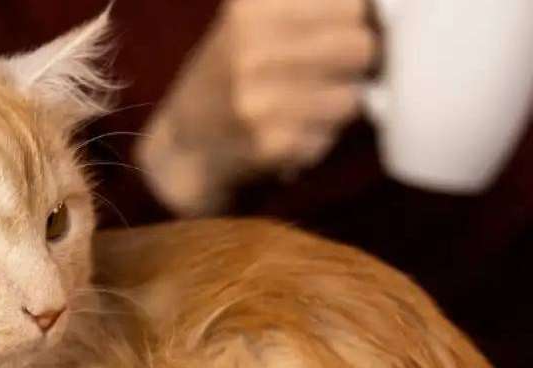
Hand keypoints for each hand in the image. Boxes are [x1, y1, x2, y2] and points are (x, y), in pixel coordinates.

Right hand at [136, 0, 376, 214]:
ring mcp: (259, 99)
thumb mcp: (253, 19)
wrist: (183, 148)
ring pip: (353, 96)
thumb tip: (390, 10)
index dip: (362, 21)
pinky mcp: (271, 143)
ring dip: (339, 105)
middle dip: (357, 63)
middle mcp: (252, 48)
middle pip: (361, 46)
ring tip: (305, 108)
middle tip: (333, 75)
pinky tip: (290, 134)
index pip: (353, 5)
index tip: (351, 34)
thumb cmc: (230, 76)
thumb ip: (314, 6)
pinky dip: (320, 139)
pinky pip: (332, 136)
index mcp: (252, 7)